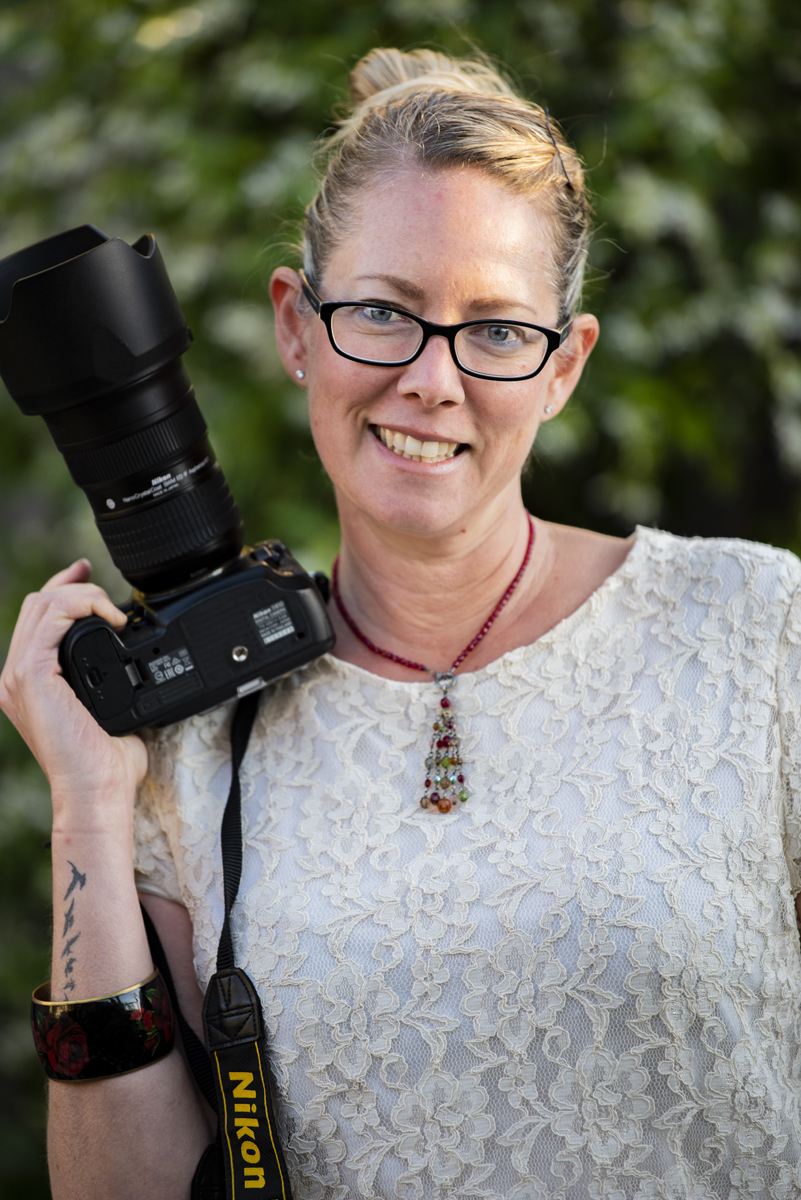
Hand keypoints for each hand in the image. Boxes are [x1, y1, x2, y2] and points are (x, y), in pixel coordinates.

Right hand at [0, 559, 147, 824]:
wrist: (97, 791)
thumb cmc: (107, 763)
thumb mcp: (111, 710)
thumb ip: (113, 683)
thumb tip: (138, 665)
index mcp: (31, 683)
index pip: (36, 621)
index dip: (63, 590)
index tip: (90, 576)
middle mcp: (17, 676)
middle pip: (36, 605)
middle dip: (71, 583)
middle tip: (99, 577)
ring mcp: (19, 676)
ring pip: (41, 604)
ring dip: (81, 594)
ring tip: (112, 610)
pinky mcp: (31, 677)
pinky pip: (49, 618)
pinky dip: (80, 606)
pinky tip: (107, 618)